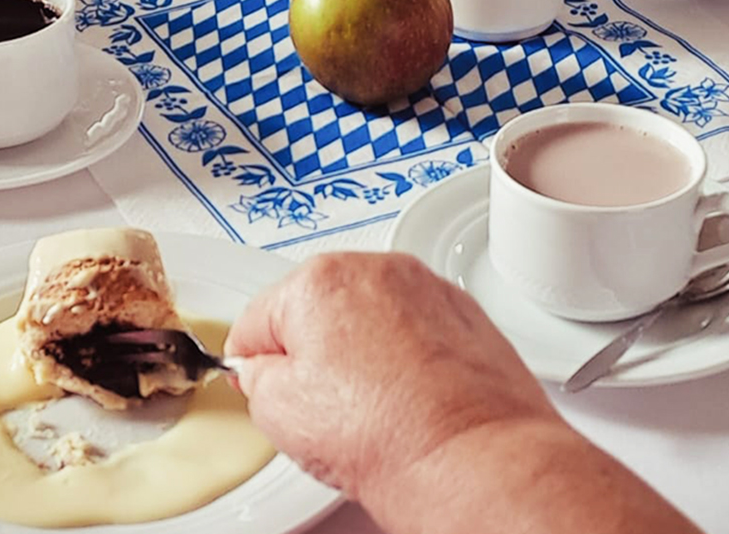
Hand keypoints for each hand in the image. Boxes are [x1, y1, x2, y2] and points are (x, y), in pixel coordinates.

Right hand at [225, 252, 558, 499]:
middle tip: (326, 406)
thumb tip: (264, 371)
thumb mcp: (277, 413)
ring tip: (373, 405)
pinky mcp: (464, 311)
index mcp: (318, 280)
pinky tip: (408, 396)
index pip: (258, 319)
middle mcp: (375, 269)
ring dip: (363, 350)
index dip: (256, 363)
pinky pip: (415, 326)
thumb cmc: (389, 435)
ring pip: (369, 314)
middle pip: (316, 309)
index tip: (267, 387)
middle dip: (314, 352)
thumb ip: (257, 376)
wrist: (472, 459)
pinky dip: (408, 354)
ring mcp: (424, 287)